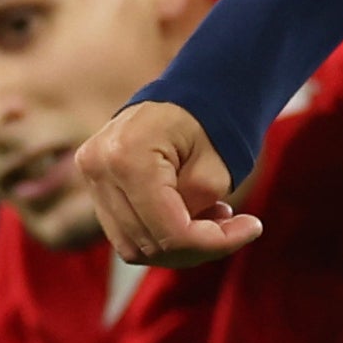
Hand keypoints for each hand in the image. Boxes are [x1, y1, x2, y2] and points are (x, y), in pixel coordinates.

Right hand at [74, 101, 256, 265]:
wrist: (184, 95)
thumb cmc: (204, 121)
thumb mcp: (215, 169)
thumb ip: (198, 211)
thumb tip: (188, 243)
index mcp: (127, 157)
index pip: (170, 231)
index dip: (214, 243)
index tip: (252, 228)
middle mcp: (98, 167)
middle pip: (149, 244)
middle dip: (198, 247)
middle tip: (235, 226)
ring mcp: (90, 176)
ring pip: (134, 247)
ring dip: (178, 245)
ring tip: (211, 217)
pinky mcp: (94, 184)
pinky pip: (126, 233)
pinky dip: (160, 235)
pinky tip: (187, 214)